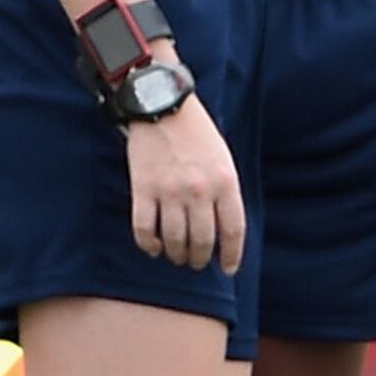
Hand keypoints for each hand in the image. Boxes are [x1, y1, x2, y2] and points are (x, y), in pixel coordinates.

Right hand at [123, 82, 243, 271]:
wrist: (162, 106)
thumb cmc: (198, 134)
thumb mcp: (224, 160)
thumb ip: (225, 193)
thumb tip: (223, 230)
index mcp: (225, 182)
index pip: (233, 231)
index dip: (232, 256)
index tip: (228, 269)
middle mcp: (199, 190)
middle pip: (202, 241)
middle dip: (200, 259)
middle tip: (197, 263)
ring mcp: (169, 191)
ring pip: (174, 240)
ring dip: (177, 255)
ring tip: (178, 257)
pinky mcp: (143, 189)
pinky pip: (144, 229)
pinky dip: (149, 245)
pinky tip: (154, 248)